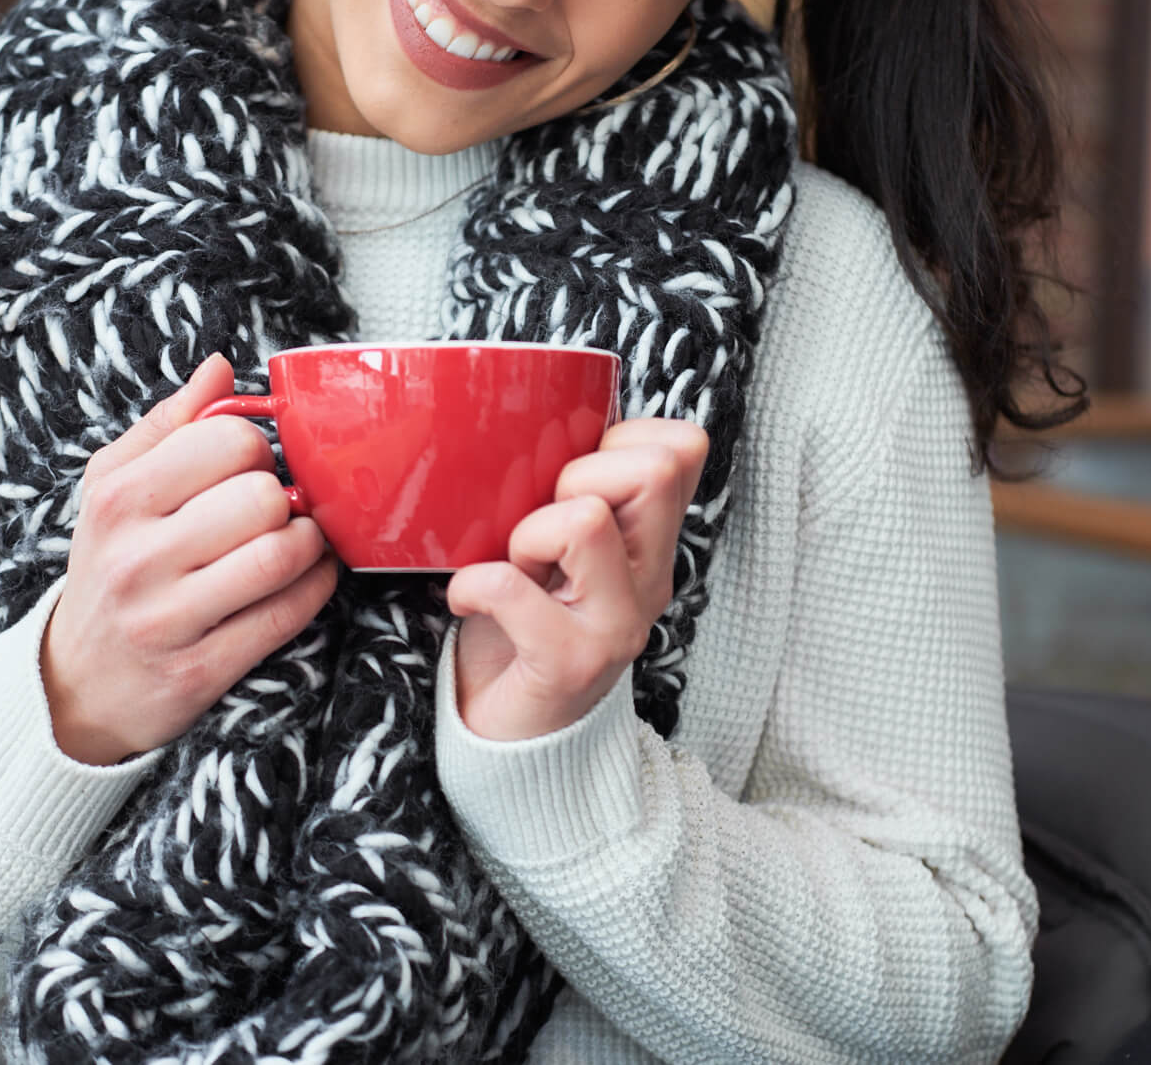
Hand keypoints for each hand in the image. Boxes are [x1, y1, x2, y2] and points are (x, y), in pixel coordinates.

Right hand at [40, 354, 337, 764]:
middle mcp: (137, 558)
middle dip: (285, 496)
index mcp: (118, 500)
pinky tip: (308, 575)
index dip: (257, 448)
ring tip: (298, 538)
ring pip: (279, 555)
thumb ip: (169, 424)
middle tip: (276, 507)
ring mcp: (167, 619)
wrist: (73, 684)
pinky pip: (286, 615)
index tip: (251, 467)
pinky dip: (315, 587)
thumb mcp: (113, 488)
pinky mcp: (200, 671)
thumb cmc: (110, 567)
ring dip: (309, 543)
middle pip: (260, 497)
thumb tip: (219, 367)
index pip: (226, 441)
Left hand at [446, 418, 707, 740]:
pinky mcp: (570, 663)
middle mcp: (650, 577)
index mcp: (651, 539)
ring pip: (586, 519)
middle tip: (541, 524)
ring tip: (514, 564)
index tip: (576, 480)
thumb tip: (540, 411)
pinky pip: (511, 590)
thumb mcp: (563, 545)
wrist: (517, 739)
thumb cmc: (527, 621)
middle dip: (578, 474)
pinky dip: (475, 585)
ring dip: (529, 532)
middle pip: (653, 469)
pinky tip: (468, 600)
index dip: (621, 439)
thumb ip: (573, 488)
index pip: (681, 447)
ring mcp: (619, 623)